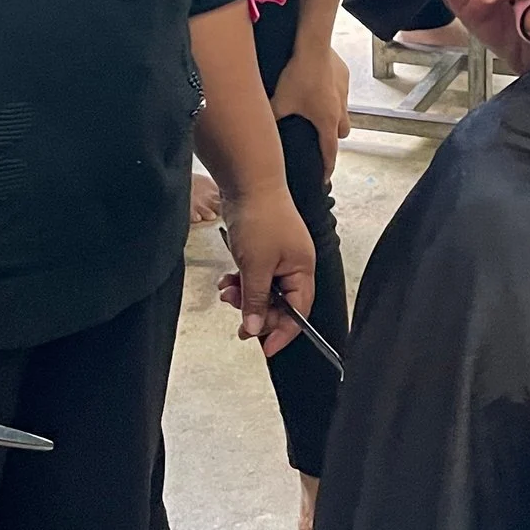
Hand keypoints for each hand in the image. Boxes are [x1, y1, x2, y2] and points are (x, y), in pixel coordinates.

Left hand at [214, 184, 317, 357]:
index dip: (283, 331)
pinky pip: (255, 275)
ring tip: (227, 293)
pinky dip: (242, 281)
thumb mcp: (256, 267)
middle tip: (238, 323)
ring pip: (264, 289)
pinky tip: (227, 280)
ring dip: (246, 296)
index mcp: (303, 269)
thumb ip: (256, 300)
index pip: (299, 311)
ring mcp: (279, 255)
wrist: (248, 182)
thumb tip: (255, 328)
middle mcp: (295, 264)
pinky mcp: (264, 248)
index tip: (264, 348)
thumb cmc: (260, 220)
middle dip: (258, 312)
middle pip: (281, 302)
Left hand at [272, 41, 350, 184]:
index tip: (324, 179)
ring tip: (315, 110)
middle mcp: (340, 110)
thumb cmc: (298, 75)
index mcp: (326, 122)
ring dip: (333, 115)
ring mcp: (345, 92)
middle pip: (342, 134)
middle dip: (332, 139)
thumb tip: (257, 131)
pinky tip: (316, 86)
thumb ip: (270, 119)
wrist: (313, 45)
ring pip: (343, 112)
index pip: (330, 153)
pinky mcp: (344, 76)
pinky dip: (331, 94)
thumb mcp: (278, 102)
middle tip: (317, 138)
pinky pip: (340, 91)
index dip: (326, 168)